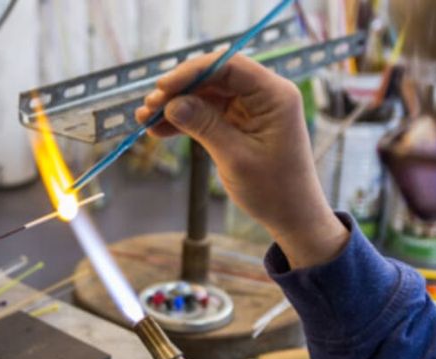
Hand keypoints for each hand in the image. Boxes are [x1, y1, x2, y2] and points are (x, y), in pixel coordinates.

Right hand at [137, 53, 349, 268]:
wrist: (290, 215)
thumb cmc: (273, 189)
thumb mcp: (235, 157)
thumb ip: (204, 126)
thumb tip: (172, 104)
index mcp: (274, 95)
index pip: (229, 67)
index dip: (193, 72)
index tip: (162, 87)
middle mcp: (262, 95)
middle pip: (214, 79)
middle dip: (179, 90)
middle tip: (148, 106)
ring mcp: (249, 109)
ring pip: (206, 96)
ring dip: (176, 106)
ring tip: (145, 118)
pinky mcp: (238, 124)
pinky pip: (207, 114)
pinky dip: (184, 121)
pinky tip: (158, 130)